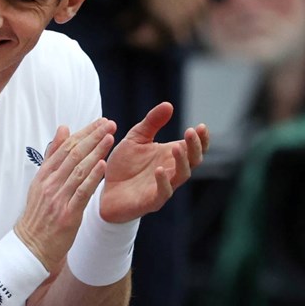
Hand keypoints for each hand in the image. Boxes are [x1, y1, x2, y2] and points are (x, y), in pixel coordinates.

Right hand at [15, 118, 114, 270]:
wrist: (31, 246)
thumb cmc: (39, 215)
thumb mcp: (41, 183)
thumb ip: (53, 157)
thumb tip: (63, 130)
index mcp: (44, 176)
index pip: (64, 148)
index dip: (83, 133)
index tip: (99, 122)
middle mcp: (50, 184)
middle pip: (72, 155)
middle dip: (92, 137)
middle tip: (108, 124)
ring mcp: (58, 198)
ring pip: (78, 170)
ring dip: (95, 152)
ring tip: (109, 138)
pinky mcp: (67, 214)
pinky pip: (81, 192)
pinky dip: (91, 178)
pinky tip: (102, 166)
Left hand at [100, 102, 209, 222]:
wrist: (103, 187)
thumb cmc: (123, 165)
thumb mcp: (135, 138)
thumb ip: (151, 123)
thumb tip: (168, 104)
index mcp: (170, 157)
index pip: (193, 148)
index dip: (201, 138)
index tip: (201, 126)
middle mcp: (171, 171)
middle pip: (193, 160)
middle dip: (195, 146)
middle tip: (190, 132)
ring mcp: (163, 187)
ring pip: (181, 176)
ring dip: (181, 161)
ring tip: (176, 146)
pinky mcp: (150, 201)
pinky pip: (162, 193)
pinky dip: (163, 182)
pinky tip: (160, 169)